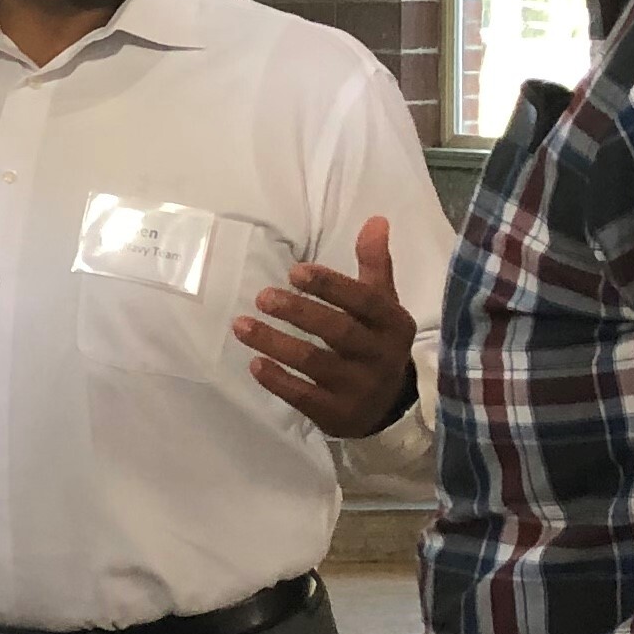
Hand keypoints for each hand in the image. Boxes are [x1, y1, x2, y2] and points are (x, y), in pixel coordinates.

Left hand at [235, 215, 415, 438]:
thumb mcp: (383, 305)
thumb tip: (375, 219)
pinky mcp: (337, 414)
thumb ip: (374, 265)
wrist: (391, 409)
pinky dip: (277, 380)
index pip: (364, 301)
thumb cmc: (377, 344)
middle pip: (338, 330)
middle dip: (299, 312)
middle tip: (262, 296)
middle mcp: (379, 356)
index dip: (331, 285)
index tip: (295, 272)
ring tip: (241, 325)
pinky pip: (304, 396)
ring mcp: (358, 388)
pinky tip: (254, 363)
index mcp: (391, 324)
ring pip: (314, 363)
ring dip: (275, 343)